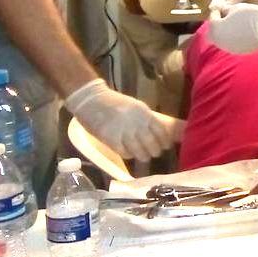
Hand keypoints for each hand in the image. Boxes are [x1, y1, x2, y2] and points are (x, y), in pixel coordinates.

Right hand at [64, 80, 182, 160]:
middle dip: (155, 151)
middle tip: (155, 153)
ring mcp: (124, 132)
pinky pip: (125, 153)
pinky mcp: (111, 140)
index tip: (166, 146)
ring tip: (144, 156)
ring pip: (140, 151)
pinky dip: (129, 155)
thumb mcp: (135, 106)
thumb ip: (145, 118)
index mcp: (144, 113)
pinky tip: (129, 153)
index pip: (161, 131)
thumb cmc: (114, 102)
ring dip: (143, 156)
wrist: (91, 100)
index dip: (165, 141)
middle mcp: (136, 123)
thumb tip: (157, 132)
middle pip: (152, 143)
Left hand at [206, 3, 257, 54]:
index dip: (217, 9)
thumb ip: (224, 9)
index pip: (212, 16)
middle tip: (225, 16)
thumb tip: (219, 9)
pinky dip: (233, 37)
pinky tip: (241, 31)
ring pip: (221, 39)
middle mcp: (219, 40)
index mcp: (215, 27)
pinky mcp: (238, 51)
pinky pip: (231, 43)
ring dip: (224, 31)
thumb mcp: (236, 7)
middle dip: (216, 24)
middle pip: (212, 31)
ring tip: (234, 23)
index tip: (223, 6)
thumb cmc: (251, 15)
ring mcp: (228, 47)